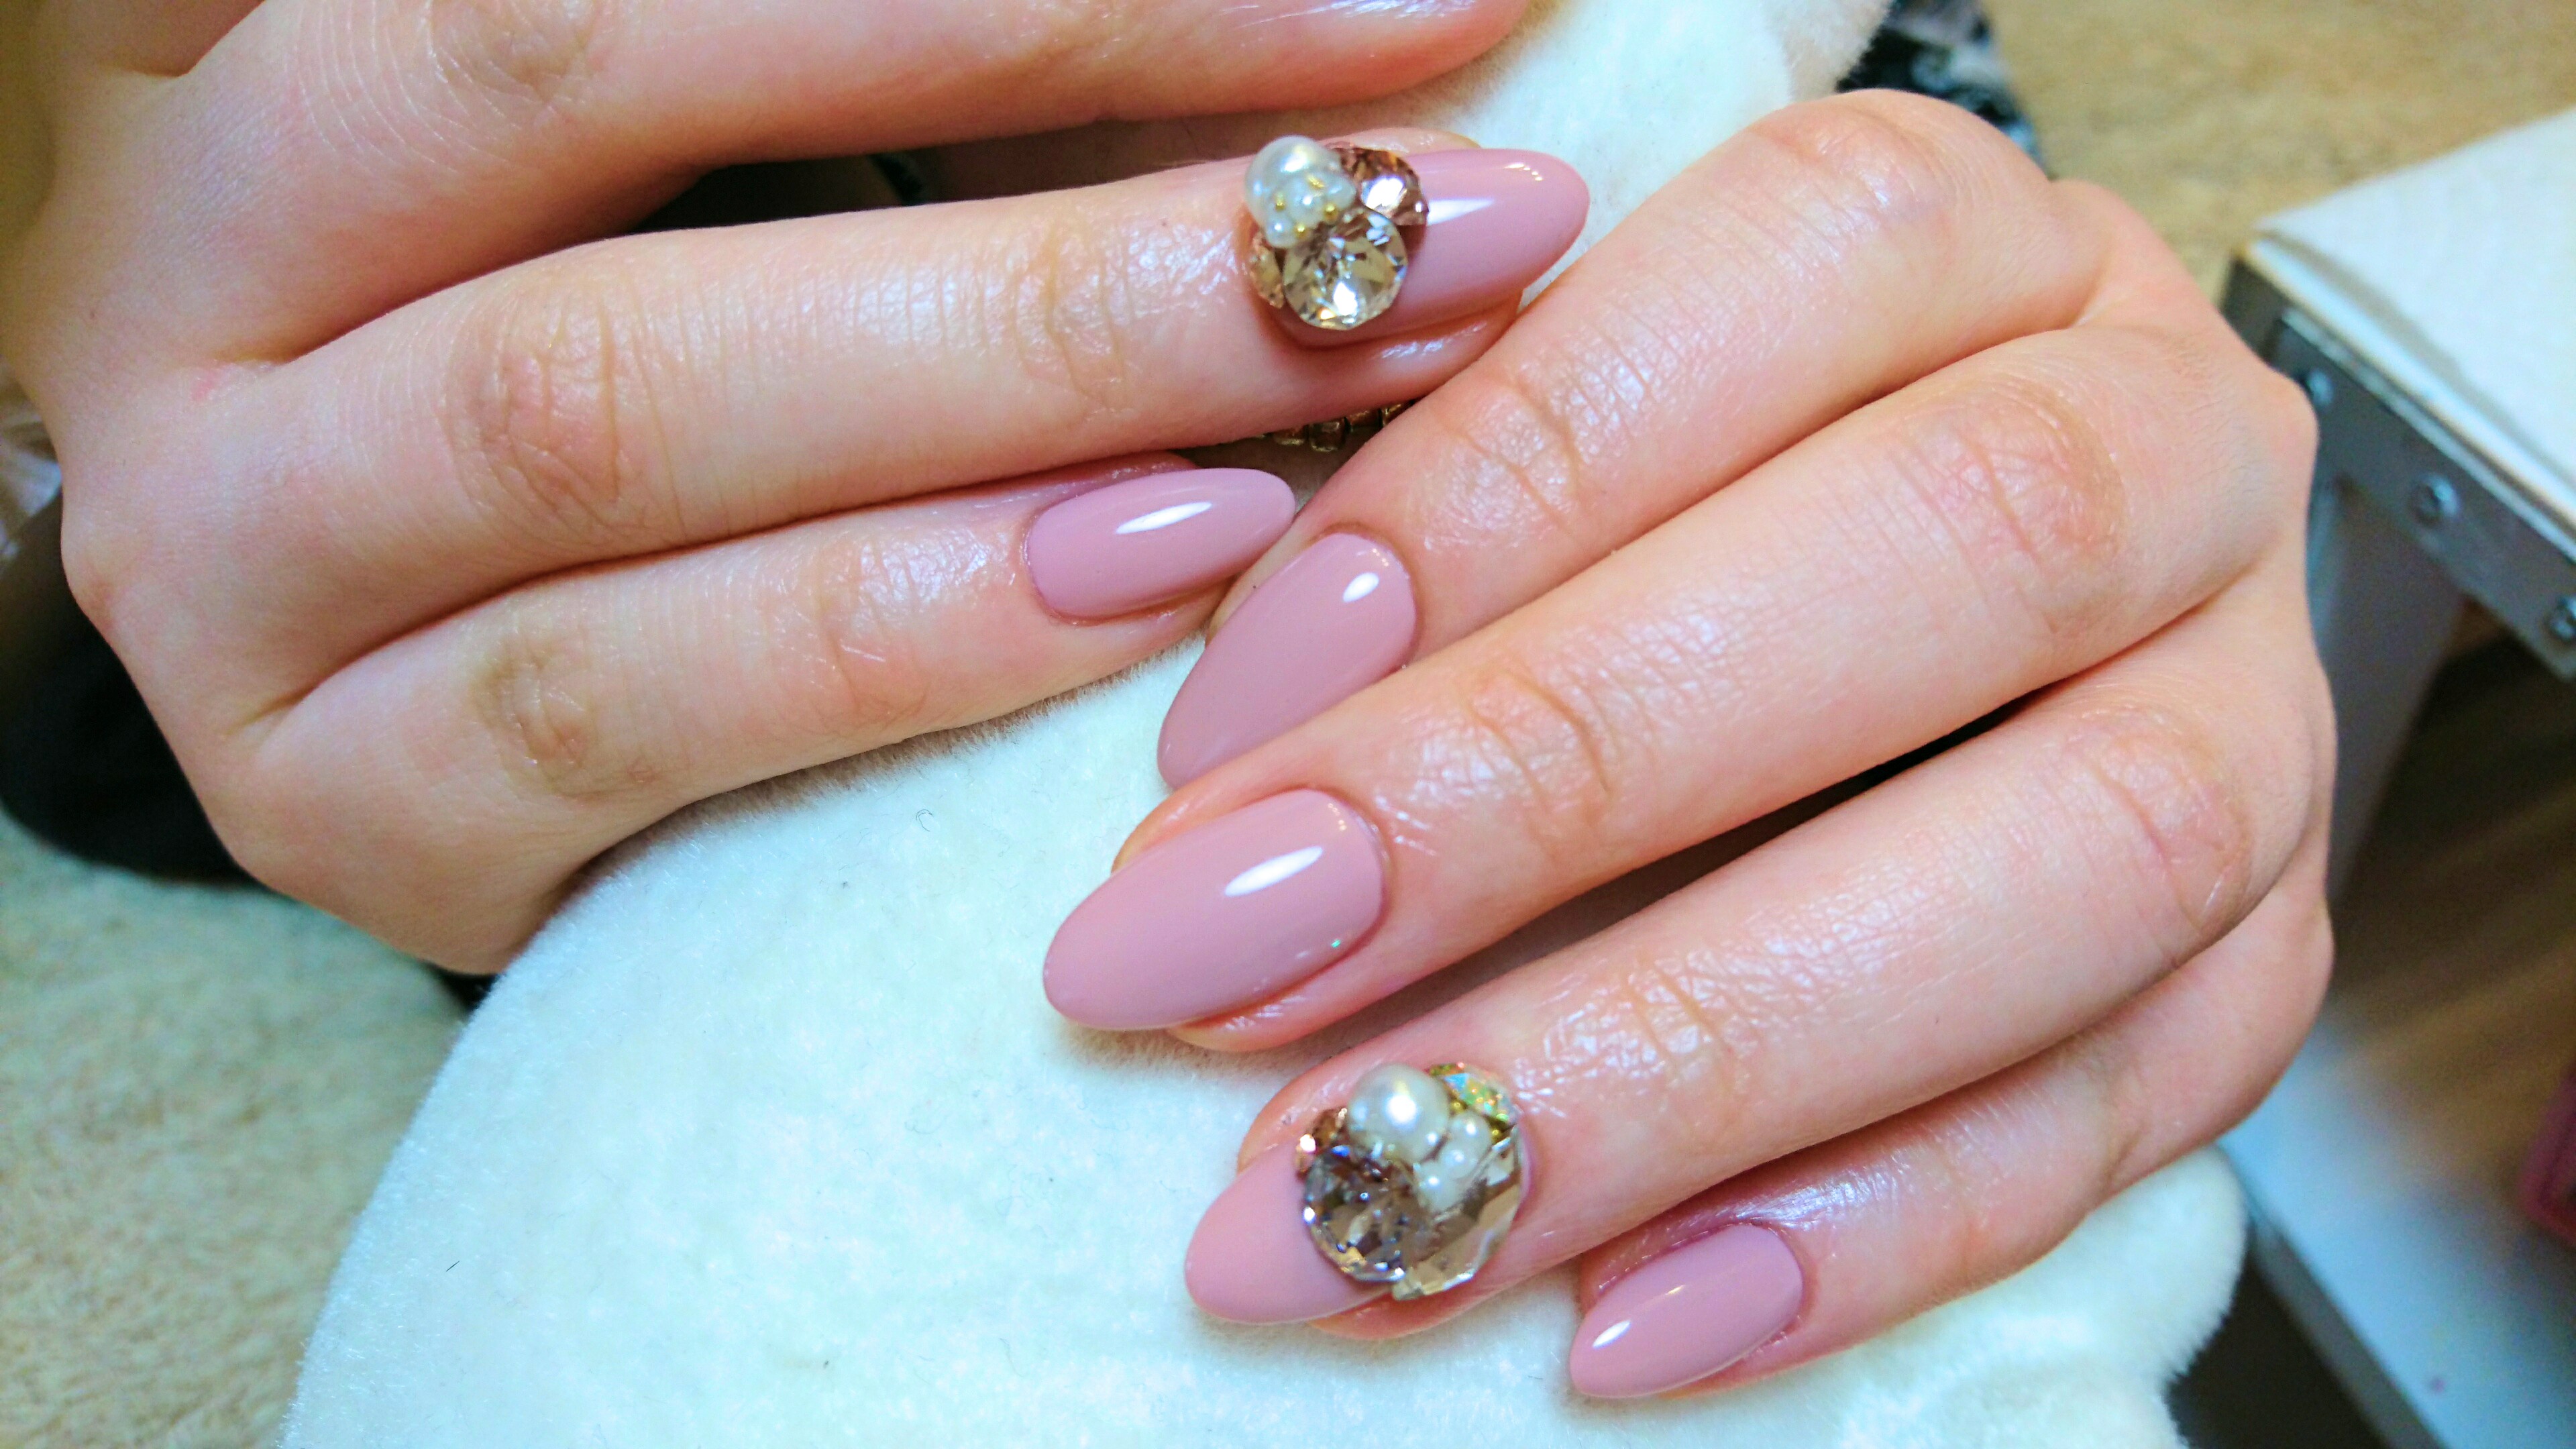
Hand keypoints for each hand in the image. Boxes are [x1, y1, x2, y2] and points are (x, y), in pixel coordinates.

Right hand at [0, 0, 1582, 968]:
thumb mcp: (773, 170)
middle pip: (585, 88)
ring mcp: (230, 558)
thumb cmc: (678, 341)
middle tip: (1427, 216)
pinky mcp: (335, 807)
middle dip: (1052, 156)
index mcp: (279, 48)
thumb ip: (963, 95)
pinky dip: (907, 639)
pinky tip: (1165, 594)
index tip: (1421, 11)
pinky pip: (609, 708)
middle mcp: (199, 273)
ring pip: (596, 412)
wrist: (490, 663)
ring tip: (1343, 376)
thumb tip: (1353, 45)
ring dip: (1013, 386)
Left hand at [1044, 92, 2328, 1394]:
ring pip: (2085, 858)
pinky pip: (2133, 1110)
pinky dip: (1860, 1228)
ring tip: (1384, 1202)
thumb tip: (1216, 769)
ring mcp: (2258, 712)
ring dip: (1692, 1053)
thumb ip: (1407, 501)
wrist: (1915, 600)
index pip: (1795, 271)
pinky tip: (1612, 1317)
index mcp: (1981, 241)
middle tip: (1223, 973)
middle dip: (1555, 781)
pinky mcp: (2268, 962)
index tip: (1215, 726)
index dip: (1497, 488)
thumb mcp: (1518, 424)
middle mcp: (2171, 441)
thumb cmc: (1651, 503)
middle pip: (1957, 551)